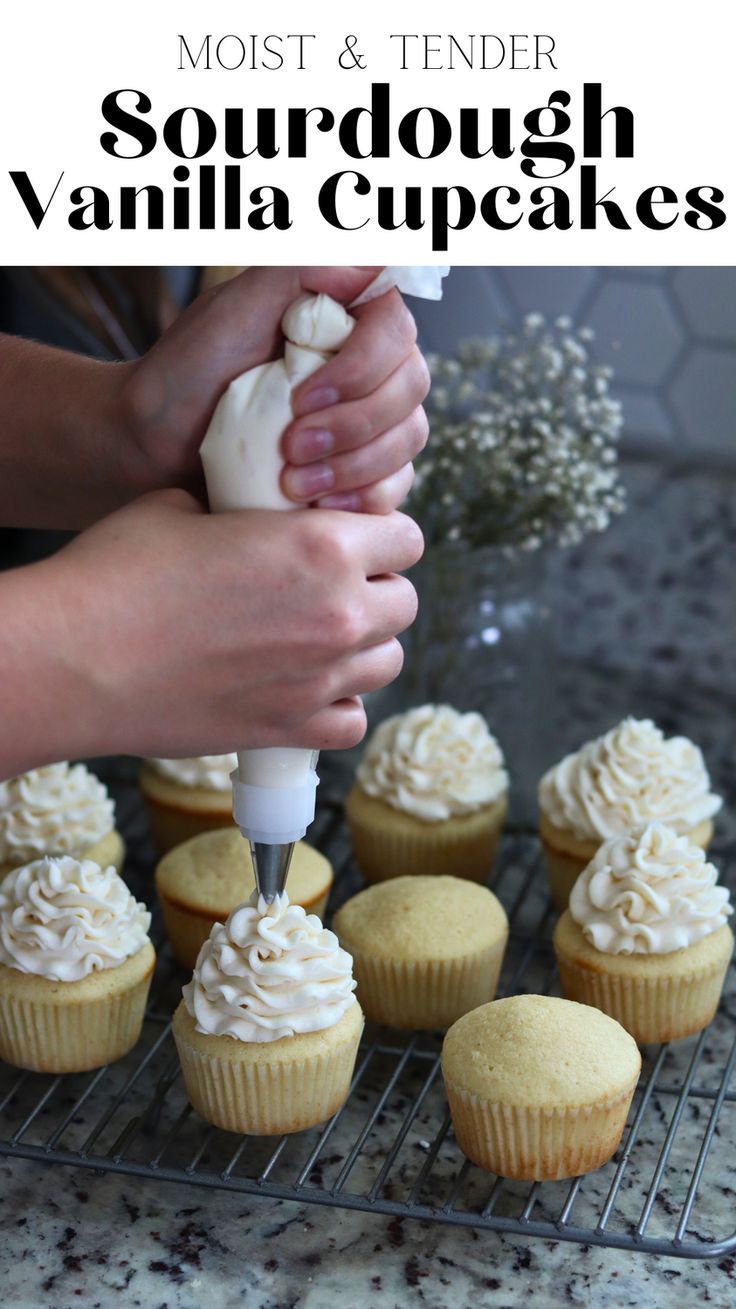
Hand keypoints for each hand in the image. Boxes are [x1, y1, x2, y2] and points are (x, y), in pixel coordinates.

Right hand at [3, 490, 422, 772]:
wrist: (75, 660)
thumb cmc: (118, 574)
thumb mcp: (183, 507)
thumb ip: (242, 509)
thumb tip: (251, 517)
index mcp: (322, 546)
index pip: (406, 536)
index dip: (382, 535)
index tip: (356, 541)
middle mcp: (338, 615)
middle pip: (405, 603)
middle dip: (376, 591)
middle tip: (334, 589)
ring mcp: (319, 680)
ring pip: (387, 663)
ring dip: (362, 648)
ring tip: (317, 639)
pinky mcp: (290, 731)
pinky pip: (352, 722)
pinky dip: (337, 706)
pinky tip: (304, 689)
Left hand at [121, 266, 429, 514]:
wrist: (156, 440)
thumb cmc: (189, 368)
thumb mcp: (235, 307)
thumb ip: (300, 271)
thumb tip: (371, 264)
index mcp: (346, 317)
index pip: (395, 330)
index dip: (362, 367)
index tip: (302, 396)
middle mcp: (369, 366)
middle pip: (409, 388)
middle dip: (353, 426)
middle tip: (290, 448)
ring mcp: (371, 421)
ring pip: (406, 441)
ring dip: (354, 467)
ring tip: (294, 485)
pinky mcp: (361, 471)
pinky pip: (393, 488)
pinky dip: (361, 499)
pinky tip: (318, 507)